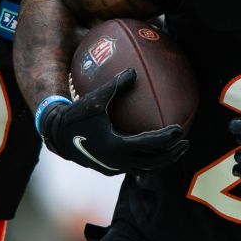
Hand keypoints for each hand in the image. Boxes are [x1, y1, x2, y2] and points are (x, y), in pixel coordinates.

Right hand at [39, 68, 188, 175]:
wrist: (56, 136)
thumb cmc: (75, 115)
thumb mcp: (95, 99)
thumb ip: (116, 85)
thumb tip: (134, 71)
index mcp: (117, 146)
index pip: (151, 145)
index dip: (168, 138)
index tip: (180, 129)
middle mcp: (118, 162)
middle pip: (153, 163)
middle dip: (172, 154)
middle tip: (185, 143)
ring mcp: (114, 168)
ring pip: (145, 169)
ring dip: (162, 161)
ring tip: (174, 150)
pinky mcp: (109, 169)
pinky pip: (134, 166)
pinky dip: (147, 160)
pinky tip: (152, 149)